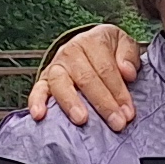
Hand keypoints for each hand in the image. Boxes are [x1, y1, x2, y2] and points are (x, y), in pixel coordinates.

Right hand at [30, 24, 144, 128]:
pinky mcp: (44, 80)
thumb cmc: (108, 50)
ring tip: (81, 120)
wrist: (87, 46)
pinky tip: (39, 115)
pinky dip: (36, 101)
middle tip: (116, 122)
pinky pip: (38, 89)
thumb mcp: (123, 44)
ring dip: (71, 103)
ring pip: (61, 83)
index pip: (106, 69)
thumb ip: (129, 55)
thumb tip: (127, 72)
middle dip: (103, 103)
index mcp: (93, 41)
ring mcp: (56, 66)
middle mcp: (72, 51)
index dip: (119, 92)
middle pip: (86, 78)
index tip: (128, 112)